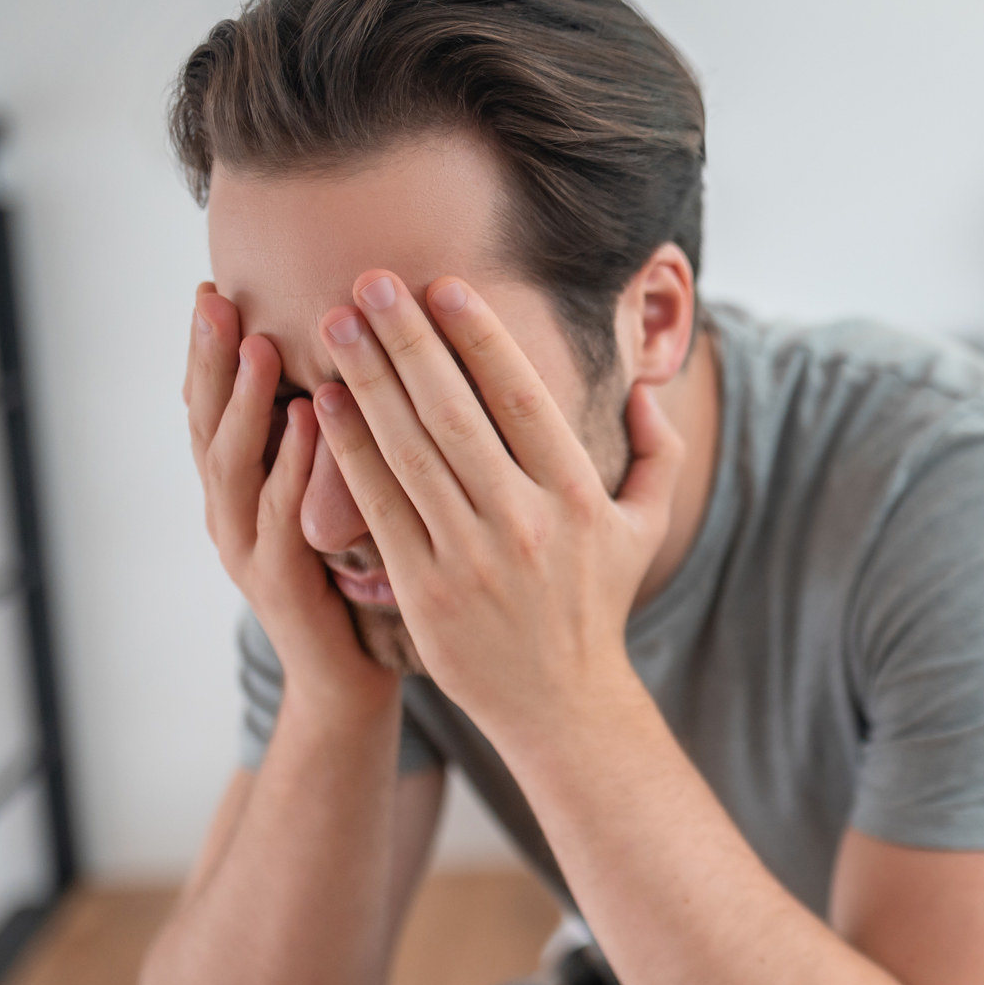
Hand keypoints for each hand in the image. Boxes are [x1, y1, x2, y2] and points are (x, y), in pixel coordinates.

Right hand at [185, 283, 396, 710]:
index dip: (209, 350)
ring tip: (263, 343)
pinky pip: (283, 516)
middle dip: (212, 360)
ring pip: (235, 466)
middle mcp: (228, 513)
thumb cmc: (349, 577)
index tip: (213, 285)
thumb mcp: (329, 493)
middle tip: (216, 299)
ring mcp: (247, 551)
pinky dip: (295, 465)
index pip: (212, 406)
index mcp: (238, 488)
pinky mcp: (282, 586)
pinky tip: (313, 421)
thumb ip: (322, 438)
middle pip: (208, 423)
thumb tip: (342, 358)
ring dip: (248, 403)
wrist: (350, 679)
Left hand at [310, 270, 683, 752]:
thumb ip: (658, 454)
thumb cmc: (597, 605)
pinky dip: (349, 453)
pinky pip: (380, 508)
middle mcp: (524, 523)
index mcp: (577, 498)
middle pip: (456, 414)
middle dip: (410, 341)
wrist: (562, 704)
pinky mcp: (425, 591)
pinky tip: (325, 404)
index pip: (523, 400)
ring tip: (336, 324)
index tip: (445, 285)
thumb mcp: (646, 528)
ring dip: (369, 382)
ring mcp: (470, 558)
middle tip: (372, 280)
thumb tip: (648, 388)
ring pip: (411, 453)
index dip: (482, 338)